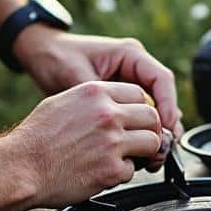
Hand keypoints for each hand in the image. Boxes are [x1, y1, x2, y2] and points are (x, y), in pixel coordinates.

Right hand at [9, 80, 163, 206]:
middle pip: (152, 117)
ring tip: (122, 157)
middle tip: (137, 141)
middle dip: (147, 130)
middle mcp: (107, 114)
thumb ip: (93, 101)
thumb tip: (113, 106)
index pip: (139, 94)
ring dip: (141, 153)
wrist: (20, 168)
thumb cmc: (36, 138)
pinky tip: (101, 172)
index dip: (139, 110)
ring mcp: (112, 142)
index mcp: (95, 93)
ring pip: (152, 143)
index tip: (136, 121)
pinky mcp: (111, 169)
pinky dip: (121, 174)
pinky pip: (133, 170)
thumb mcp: (62, 102)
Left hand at [13, 27, 183, 168]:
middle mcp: (134, 68)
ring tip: (154, 156)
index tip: (168, 127)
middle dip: (166, 124)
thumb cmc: (57, 58)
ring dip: (155, 132)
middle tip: (164, 148)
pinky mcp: (120, 97)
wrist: (41, 55)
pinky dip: (140, 132)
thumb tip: (116, 123)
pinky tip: (138, 151)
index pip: (161, 79)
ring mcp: (128, 82)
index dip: (168, 104)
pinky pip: (137, 115)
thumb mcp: (75, 75)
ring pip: (153, 109)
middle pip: (162, 97)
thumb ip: (98, 99)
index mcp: (129, 54)